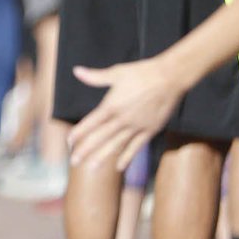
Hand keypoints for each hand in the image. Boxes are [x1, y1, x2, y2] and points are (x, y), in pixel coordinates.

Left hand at [67, 58, 181, 169]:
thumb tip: (76, 70)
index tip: (69, 141)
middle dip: (86, 150)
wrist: (170, 78)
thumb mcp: (116, 73)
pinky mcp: (150, 130)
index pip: (91, 123)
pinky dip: (127, 156)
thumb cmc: (141, 73)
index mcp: (111, 106)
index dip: (79, 132)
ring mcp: (137, 126)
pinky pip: (136, 147)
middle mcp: (122, 119)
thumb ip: (95, 77)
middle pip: (100, 137)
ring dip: (103, 157)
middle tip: (74, 161)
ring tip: (92, 168)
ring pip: (116, 145)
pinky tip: (119, 166)